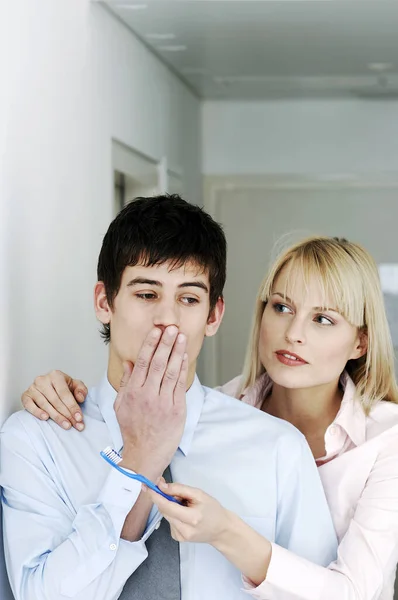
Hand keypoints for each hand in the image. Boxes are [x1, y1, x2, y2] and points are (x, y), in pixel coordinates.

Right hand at [21, 371, 87, 429]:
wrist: (49, 387)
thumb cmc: (63, 387)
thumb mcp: (75, 385)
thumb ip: (81, 390)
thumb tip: (80, 398)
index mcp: (56, 375)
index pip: (65, 394)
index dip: (73, 407)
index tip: (79, 418)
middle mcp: (43, 380)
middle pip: (56, 400)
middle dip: (67, 414)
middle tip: (75, 425)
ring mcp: (32, 388)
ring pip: (45, 405)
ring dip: (56, 417)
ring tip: (66, 425)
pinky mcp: (25, 396)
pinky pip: (29, 405)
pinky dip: (37, 412)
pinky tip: (45, 418)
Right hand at [116, 325, 187, 481]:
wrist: (144, 455)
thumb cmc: (132, 431)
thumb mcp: (120, 406)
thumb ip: (126, 383)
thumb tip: (129, 363)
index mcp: (132, 392)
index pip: (142, 362)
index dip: (150, 344)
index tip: (156, 331)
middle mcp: (147, 395)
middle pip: (158, 363)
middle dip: (166, 343)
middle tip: (171, 328)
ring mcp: (163, 402)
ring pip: (171, 371)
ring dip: (177, 352)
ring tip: (181, 337)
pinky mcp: (176, 410)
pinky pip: (180, 385)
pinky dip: (183, 369)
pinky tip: (184, 357)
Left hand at [145, 481, 229, 544]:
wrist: (221, 529)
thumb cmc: (213, 510)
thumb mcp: (199, 494)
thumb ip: (179, 489)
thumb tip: (161, 486)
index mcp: (192, 518)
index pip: (167, 506)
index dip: (155, 496)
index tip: (146, 487)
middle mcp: (184, 530)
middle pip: (164, 510)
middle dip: (166, 498)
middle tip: (178, 494)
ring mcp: (180, 536)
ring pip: (166, 515)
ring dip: (171, 507)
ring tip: (186, 506)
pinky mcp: (178, 538)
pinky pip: (169, 521)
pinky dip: (174, 515)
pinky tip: (185, 515)